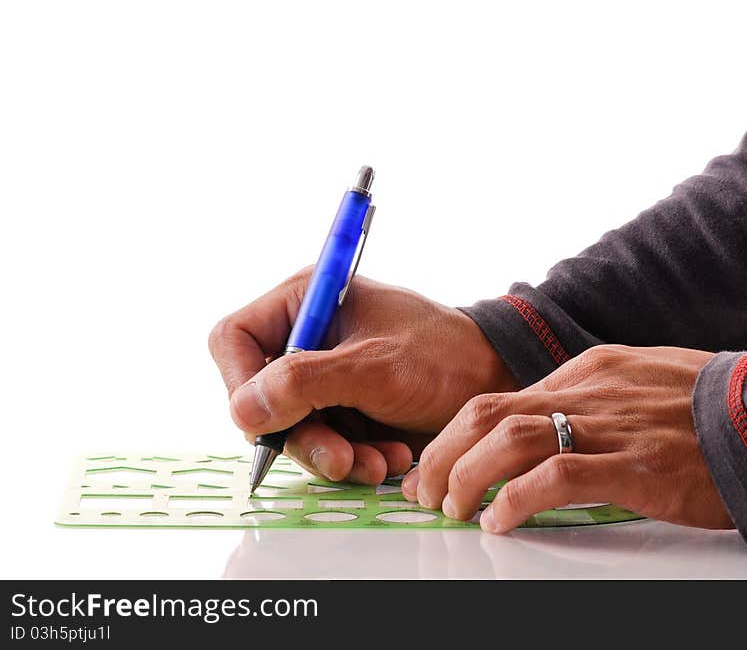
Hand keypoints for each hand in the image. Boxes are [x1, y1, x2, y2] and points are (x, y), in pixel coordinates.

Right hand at [208, 269, 517, 483]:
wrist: (493, 381)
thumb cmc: (444, 355)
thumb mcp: (375, 367)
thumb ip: (305, 382)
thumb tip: (242, 410)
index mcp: (307, 302)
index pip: (235, 340)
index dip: (239, 382)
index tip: (266, 419)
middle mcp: (307, 339)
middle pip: (261, 397)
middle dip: (301, 436)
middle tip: (341, 458)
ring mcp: (324, 378)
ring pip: (292, 429)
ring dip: (332, 455)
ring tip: (381, 462)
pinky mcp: (343, 410)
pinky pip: (324, 445)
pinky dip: (354, 459)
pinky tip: (391, 457)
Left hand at [402, 344, 732, 532]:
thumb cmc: (707, 404)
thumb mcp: (636, 380)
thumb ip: (588, 396)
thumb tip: (543, 421)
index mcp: (586, 370)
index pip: (499, 398)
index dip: (457, 434)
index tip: (438, 464)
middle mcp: (587, 390)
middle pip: (487, 412)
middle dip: (444, 453)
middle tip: (426, 491)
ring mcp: (609, 425)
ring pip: (511, 439)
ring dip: (467, 476)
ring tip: (452, 508)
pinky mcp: (635, 464)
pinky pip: (558, 475)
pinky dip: (517, 498)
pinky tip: (500, 521)